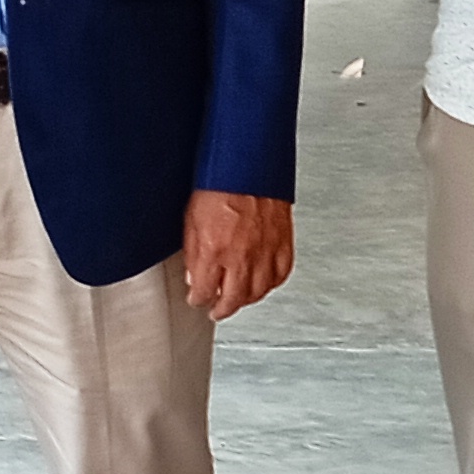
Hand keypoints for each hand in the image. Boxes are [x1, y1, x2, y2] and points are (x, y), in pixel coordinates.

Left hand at [183, 191, 292, 320]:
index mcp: (214, 250)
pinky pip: (280, 274)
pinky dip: (271, 283)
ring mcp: (264, 251)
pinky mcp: (283, 242)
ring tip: (239, 299)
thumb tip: (193, 273)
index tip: (197, 298)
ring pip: (258, 292)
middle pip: (233, 300)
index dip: (197, 299)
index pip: (203, 292)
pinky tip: (265, 282)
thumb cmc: (220, 182)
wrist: (249, 163)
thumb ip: (192, 251)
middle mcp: (241, 255)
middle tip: (217, 310)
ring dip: (246, 300)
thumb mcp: (191, 218)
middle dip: (222, 309)